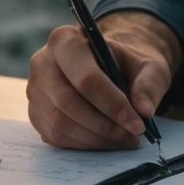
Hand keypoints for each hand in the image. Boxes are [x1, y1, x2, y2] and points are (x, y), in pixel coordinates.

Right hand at [27, 11, 183, 149]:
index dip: (113, 105)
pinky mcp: (35, 113)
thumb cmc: (126, 65)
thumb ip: (149, 84)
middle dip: (105, 126)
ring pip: (60, 123)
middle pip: (68, 103)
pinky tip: (106, 140)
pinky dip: (84, 144)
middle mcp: (42, 62)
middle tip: (132, 136)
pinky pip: (56, 136)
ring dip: (96, 138)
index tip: (138, 124)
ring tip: (124, 139)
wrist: (108, 67)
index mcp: (66, 40)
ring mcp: (34, 89)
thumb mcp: (148, 66)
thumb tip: (144, 110)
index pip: (86, 78)